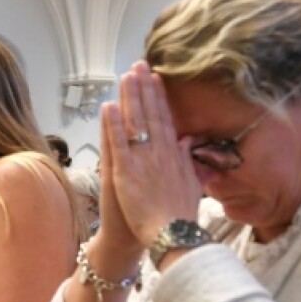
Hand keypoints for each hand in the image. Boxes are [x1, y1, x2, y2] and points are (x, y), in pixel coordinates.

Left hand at [107, 62, 202, 248]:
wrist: (170, 236)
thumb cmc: (179, 216)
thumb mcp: (191, 184)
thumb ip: (188, 160)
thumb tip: (188, 140)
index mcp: (174, 156)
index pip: (165, 119)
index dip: (159, 97)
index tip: (155, 78)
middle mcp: (159, 153)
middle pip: (150, 115)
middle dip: (144, 89)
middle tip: (139, 65)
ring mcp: (142, 161)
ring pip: (134, 124)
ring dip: (130, 99)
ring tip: (126, 76)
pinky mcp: (124, 173)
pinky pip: (117, 144)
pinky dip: (113, 125)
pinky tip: (109, 107)